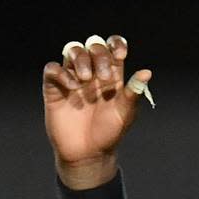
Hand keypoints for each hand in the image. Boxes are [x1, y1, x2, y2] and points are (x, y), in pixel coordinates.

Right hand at [42, 35, 151, 187]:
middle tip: (104, 78)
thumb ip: (133, 93)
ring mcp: (72, 78)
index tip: (120, 54)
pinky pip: (52, 69)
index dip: (116, 44)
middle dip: (99, 55)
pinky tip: (72, 86)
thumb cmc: (109, 133)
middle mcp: (92, 72)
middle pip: (93, 45)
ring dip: (80, 59)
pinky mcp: (54, 89)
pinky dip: (61, 72)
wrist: (88, 154)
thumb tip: (147, 72)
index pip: (112, 47)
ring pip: (72, 50)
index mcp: (111, 74)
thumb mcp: (125, 113)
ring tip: (85, 79)